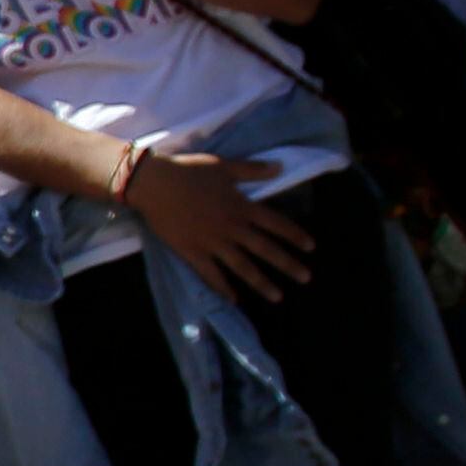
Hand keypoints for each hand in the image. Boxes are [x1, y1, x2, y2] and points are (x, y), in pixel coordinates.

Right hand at [125, 148, 312, 301]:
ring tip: (277, 296)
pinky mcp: (193, 252)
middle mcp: (232, 228)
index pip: (276, 224)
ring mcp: (213, 243)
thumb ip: (252, 170)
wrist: (155, 184)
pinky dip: (222, 287)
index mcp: (242, 207)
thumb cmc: (189, 171)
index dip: (294, 235)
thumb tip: (280, 167)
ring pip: (243, 266)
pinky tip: (233, 299)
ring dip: (261, 282)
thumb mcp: (224, 166)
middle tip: (305, 278)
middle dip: (287, 264)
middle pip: (265, 249)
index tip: (310, 247)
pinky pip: (211, 274)